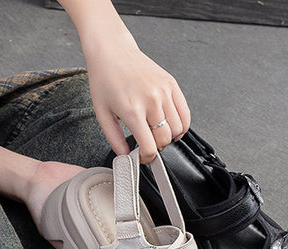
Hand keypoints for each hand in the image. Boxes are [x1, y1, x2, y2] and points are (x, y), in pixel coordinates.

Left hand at [84, 30, 190, 161]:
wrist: (112, 52)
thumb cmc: (105, 80)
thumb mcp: (102, 114)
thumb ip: (114, 139)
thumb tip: (124, 156)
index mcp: (132, 111)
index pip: (149, 146)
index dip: (147, 158)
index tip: (143, 158)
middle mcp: (151, 101)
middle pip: (165, 139)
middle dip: (157, 148)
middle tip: (148, 145)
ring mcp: (164, 91)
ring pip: (178, 128)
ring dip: (170, 137)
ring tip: (158, 135)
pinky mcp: (171, 84)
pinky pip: (185, 113)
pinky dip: (182, 125)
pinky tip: (171, 127)